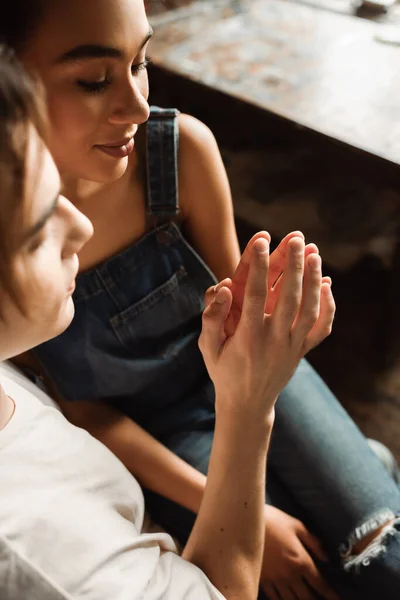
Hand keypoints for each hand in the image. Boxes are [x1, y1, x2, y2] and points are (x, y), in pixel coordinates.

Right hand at [199, 235, 333, 417]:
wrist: (247, 404)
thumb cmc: (223, 371)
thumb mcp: (206, 347)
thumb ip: (212, 317)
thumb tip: (223, 287)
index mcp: (247, 337)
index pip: (256, 295)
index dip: (259, 266)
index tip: (261, 240)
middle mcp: (273, 340)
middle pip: (288, 297)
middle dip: (292, 264)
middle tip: (295, 238)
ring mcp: (292, 346)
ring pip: (308, 309)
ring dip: (312, 279)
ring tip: (313, 252)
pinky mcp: (303, 351)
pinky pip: (321, 328)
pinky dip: (327, 306)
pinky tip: (326, 284)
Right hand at [261, 506, 339, 599]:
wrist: (245, 522)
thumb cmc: (273, 520)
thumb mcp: (296, 526)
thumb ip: (313, 542)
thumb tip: (326, 558)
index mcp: (300, 560)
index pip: (320, 583)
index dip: (331, 594)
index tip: (338, 599)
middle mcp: (289, 574)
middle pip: (307, 597)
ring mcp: (274, 579)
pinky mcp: (261, 579)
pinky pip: (274, 598)